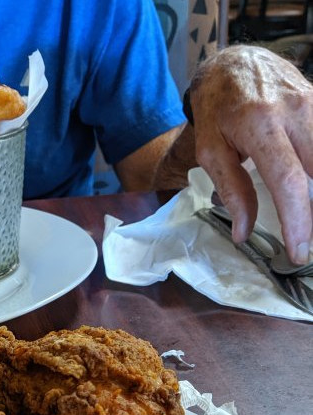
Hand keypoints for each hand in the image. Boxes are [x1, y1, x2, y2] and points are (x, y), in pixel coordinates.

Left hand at [190, 45, 311, 264]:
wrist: (234, 64)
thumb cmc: (217, 111)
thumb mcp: (210, 152)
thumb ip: (231, 190)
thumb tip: (244, 232)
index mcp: (261, 126)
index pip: (288, 182)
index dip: (298, 221)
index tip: (299, 252)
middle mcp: (296, 111)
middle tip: (306, 244)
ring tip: (308, 222)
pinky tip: (310, 196)